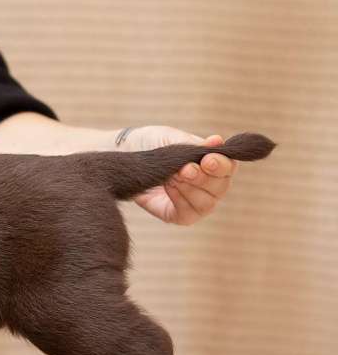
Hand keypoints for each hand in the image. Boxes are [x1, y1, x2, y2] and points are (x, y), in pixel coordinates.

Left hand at [119, 125, 237, 224]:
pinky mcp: (178, 215)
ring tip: (172, 175)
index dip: (221, 165)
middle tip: (183, 169)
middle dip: (202, 178)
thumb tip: (218, 142)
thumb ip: (194, 145)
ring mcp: (195, 202)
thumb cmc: (152, 143)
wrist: (124, 154)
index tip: (207, 160)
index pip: (229, 168)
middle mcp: (210, 185)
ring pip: (206, 203)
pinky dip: (179, 200)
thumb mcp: (171, 139)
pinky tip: (168, 187)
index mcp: (214, 164)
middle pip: (220, 188)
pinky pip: (188, 214)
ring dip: (189, 188)